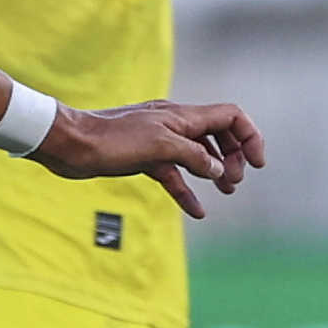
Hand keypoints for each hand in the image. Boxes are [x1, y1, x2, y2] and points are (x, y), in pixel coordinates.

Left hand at [31, 99, 267, 218]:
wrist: (70, 145)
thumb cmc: (111, 141)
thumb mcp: (159, 146)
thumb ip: (193, 156)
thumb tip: (217, 169)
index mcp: (182, 115)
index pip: (230, 116)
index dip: (249, 136)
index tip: (257, 163)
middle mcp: (174, 124)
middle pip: (217, 135)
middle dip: (232, 156)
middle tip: (234, 181)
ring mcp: (159, 141)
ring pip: (198, 155)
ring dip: (214, 171)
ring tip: (227, 191)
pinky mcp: (143, 158)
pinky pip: (173, 174)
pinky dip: (186, 190)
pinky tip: (198, 211)